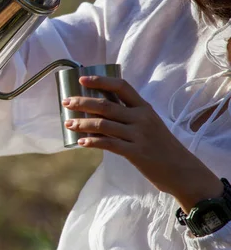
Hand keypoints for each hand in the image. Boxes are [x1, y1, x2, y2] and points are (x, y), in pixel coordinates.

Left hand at [62, 75, 222, 212]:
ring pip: (103, 124)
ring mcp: (139, 135)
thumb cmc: (160, 145)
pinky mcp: (136, 153)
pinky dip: (92, 142)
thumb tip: (97, 107)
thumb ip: (128, 114)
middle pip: (106, 105)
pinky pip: (109, 144)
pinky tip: (81, 142)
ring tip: (68, 124)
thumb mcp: (148, 124)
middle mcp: (142, 118)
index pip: (121, 86)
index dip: (100, 81)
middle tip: (66, 103)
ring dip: (82, 123)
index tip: (82, 79)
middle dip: (82, 102)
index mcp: (144, 107)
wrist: (182, 170)